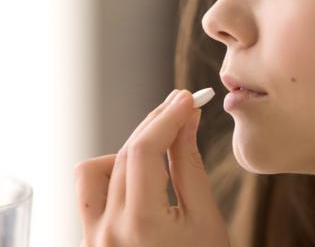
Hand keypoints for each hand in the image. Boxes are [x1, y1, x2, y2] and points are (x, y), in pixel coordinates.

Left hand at [74, 89, 229, 246]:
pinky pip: (91, 192)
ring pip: (98, 169)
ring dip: (129, 149)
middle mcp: (107, 231)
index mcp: (142, 226)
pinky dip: (112, 172)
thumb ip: (190, 165)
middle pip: (124, 153)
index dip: (167, 117)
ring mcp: (94, 237)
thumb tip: (186, 121)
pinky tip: (138, 173)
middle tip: (181, 107)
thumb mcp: (206, 218)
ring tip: (160, 146)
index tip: (186, 99)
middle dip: (155, 124)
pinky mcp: (90, 239)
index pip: (144, 151)